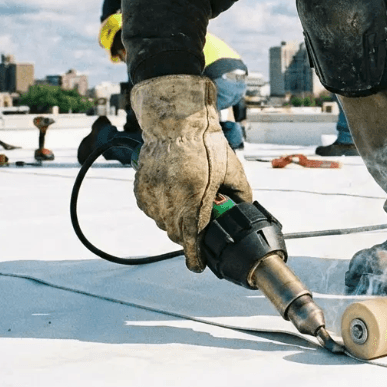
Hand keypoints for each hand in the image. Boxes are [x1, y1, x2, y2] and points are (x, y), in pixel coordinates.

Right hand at [131, 74, 251, 271]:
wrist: (176, 121)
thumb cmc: (205, 143)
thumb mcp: (231, 169)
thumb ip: (241, 193)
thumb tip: (245, 209)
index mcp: (194, 198)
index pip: (192, 239)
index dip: (195, 257)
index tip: (198, 265)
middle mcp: (170, 199)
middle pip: (177, 234)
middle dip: (188, 236)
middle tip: (199, 229)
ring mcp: (153, 194)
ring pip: (163, 223)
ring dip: (175, 222)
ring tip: (186, 207)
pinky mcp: (141, 187)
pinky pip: (151, 209)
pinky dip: (161, 209)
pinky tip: (172, 197)